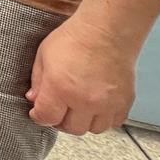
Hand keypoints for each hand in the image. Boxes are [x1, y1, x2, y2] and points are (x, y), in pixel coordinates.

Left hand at [27, 15, 137, 135]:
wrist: (107, 30)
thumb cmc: (73, 38)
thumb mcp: (44, 55)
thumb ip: (37, 81)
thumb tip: (33, 100)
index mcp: (60, 89)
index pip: (47, 118)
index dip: (40, 117)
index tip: (39, 112)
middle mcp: (84, 101)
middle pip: (71, 128)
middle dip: (61, 121)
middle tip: (59, 109)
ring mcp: (107, 103)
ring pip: (94, 129)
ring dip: (84, 122)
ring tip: (79, 108)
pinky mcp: (125, 101)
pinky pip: (115, 123)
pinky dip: (105, 119)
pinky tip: (98, 106)